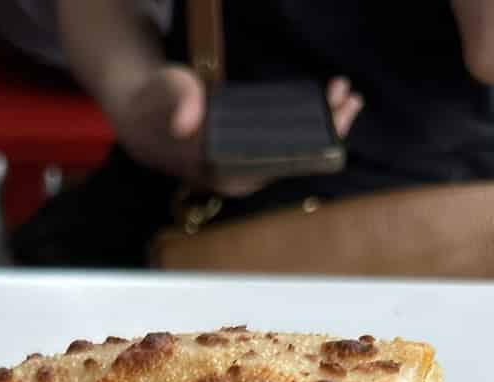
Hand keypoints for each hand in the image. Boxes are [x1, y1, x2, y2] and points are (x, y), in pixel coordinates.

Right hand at [109, 68, 362, 190]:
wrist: (141, 120)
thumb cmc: (155, 103)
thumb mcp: (165, 92)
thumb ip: (178, 100)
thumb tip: (188, 120)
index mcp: (222, 169)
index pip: (276, 159)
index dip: (310, 140)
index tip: (334, 117)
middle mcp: (236, 177)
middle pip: (291, 158)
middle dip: (325, 130)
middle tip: (351, 101)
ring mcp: (242, 170)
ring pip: (291, 153)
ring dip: (321, 128)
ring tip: (348, 100)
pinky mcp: (245, 158)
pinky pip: (284, 147)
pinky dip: (307, 128)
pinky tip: (325, 108)